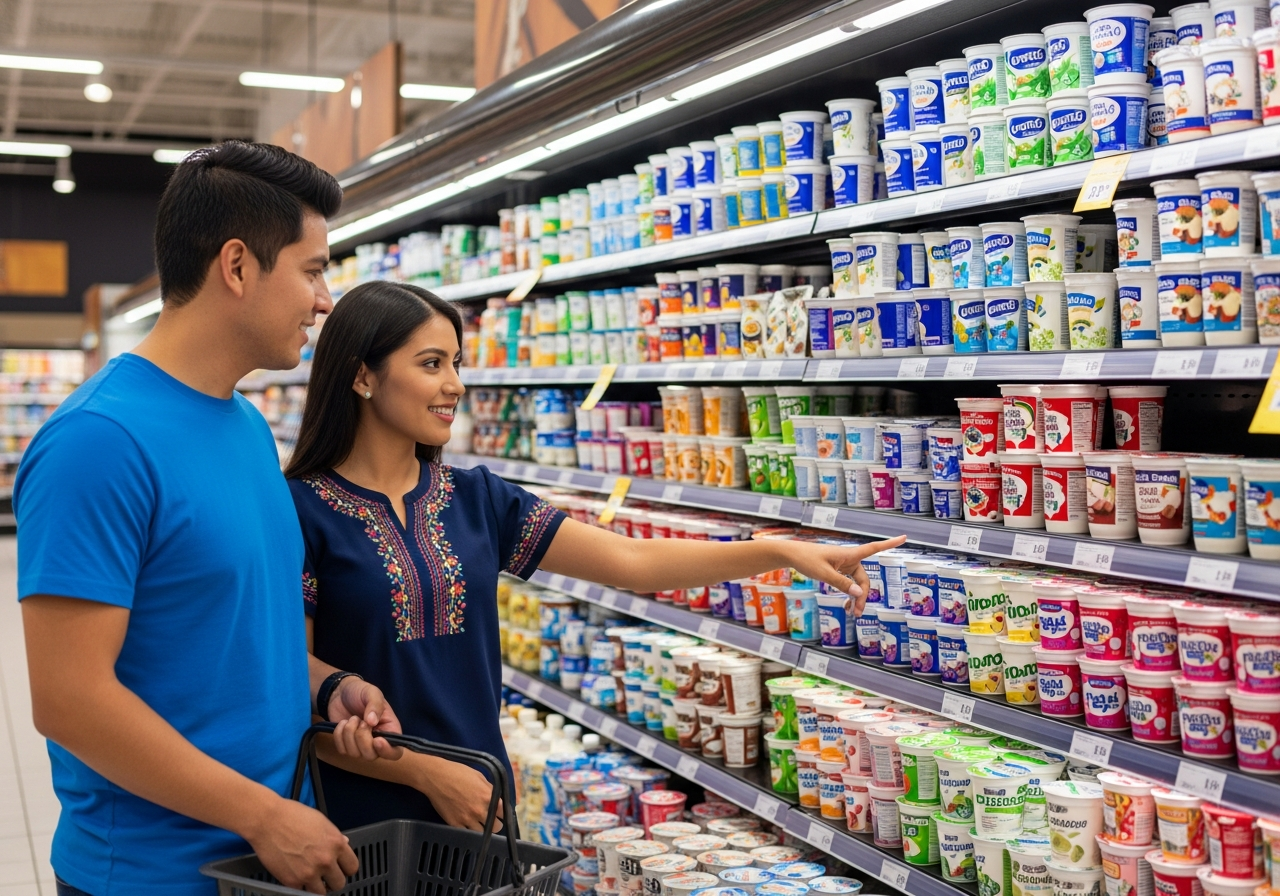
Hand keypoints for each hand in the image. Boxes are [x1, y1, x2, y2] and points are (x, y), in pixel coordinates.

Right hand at [246, 796, 357, 893]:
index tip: (341, 869)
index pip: (352, 866)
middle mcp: (326, 860)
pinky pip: (302, 892)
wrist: (267, 820)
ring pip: (322, 892)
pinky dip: (300, 886)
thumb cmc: (292, 816)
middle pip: (340, 883)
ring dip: (318, 886)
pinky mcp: (292, 882)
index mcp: (336, 843)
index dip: (346, 868)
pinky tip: (297, 875)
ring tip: (311, 877)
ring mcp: (310, 873)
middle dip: (333, 879)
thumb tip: (343, 844)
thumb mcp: (321, 822)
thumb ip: (334, 837)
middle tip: (326, 875)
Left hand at [328, 678, 403, 760]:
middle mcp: (377, 741)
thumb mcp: (371, 692)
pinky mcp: (346, 745)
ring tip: (351, 718)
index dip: (387, 751)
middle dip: (361, 737)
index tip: (376, 740)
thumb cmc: (360, 691)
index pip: (395, 752)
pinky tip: (342, 723)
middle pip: (371, 755)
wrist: (340, 692)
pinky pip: (342, 750)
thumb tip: (372, 722)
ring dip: (349, 733)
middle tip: (359, 720)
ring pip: (354, 754)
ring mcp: (360, 745)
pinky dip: (339, 735)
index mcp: (390, 729)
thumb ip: (375, 705)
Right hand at [415, 756, 503, 832]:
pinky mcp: (455, 824)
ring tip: (479, 823)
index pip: (504, 812)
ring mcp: (467, 819)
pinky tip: (468, 825)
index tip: (500, 813)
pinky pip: (467, 833)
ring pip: (482, 833)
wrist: (436, 777)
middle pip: (496, 827)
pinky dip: (469, 830)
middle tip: (491, 819)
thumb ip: (489, 788)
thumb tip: (497, 797)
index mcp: (488, 796)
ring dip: (483, 829)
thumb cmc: (458, 772)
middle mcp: (479, 810)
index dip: (503, 813)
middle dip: (495, 823)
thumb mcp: (479, 776)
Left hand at [784, 535, 907, 613]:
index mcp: (849, 555)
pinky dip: (849, 594)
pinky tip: (845, 605)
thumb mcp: (824, 573)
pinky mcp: (838, 570)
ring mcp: (844, 565)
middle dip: (863, 596)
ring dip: (856, 598)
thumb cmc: (807, 560)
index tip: (905, 538)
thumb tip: (860, 593)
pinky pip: (849, 584)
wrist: (793, 555)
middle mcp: (850, 559)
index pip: (874, 548)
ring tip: (851, 613)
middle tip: (856, 613)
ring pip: (857, 584)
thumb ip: (842, 584)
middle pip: (864, 579)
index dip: (890, 543)